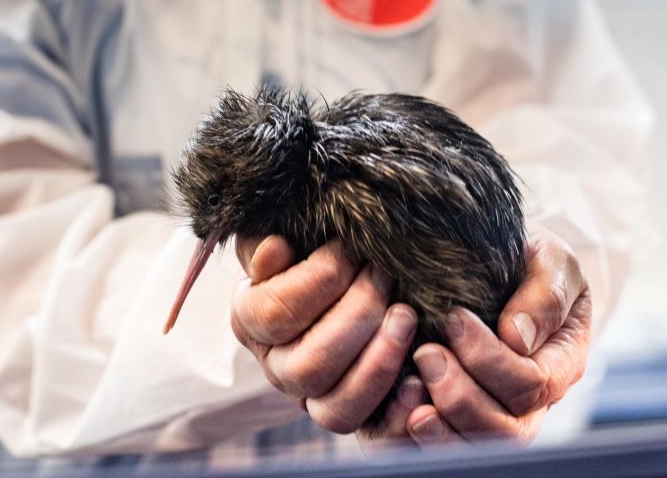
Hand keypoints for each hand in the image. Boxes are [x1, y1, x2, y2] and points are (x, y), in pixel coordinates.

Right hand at [230, 235, 424, 448]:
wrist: (347, 271)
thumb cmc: (314, 249)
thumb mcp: (288, 236)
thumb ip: (271, 242)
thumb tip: (275, 248)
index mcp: (250, 320)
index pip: (275, 313)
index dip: (320, 278)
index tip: (351, 247)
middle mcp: (274, 366)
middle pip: (309, 365)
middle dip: (357, 314)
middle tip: (386, 276)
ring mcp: (308, 397)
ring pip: (335, 406)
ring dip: (380, 359)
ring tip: (406, 316)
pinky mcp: (343, 414)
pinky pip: (367, 429)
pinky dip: (395, 406)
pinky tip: (416, 375)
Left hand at [405, 230, 591, 445]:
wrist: (493, 259)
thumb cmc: (528, 259)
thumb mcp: (551, 259)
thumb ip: (546, 293)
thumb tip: (517, 337)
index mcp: (561, 361)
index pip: (533, 384)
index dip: (491, 359)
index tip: (454, 318)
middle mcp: (534, 399)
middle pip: (509, 428)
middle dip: (463, 395)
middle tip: (427, 353)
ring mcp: (498, 412)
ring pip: (479, 445)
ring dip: (443, 421)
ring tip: (412, 384)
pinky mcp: (459, 416)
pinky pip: (446, 447)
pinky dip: (423, 437)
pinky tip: (405, 410)